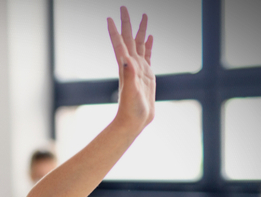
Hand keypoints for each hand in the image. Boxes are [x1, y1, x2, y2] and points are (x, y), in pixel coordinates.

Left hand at [107, 6, 155, 131]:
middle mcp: (130, 64)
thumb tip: (126, 60)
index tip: (111, 17)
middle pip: (128, 39)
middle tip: (124, 7)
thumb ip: (129, 75)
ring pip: (138, 44)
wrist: (134, 120)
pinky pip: (147, 54)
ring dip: (139, 30)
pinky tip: (149, 37)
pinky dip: (148, 44)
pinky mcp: (146, 74)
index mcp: (125, 66)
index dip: (115, 30)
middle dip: (127, 22)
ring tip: (143, 16)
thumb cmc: (131, 108)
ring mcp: (138, 68)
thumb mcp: (131, 91)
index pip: (119, 43)